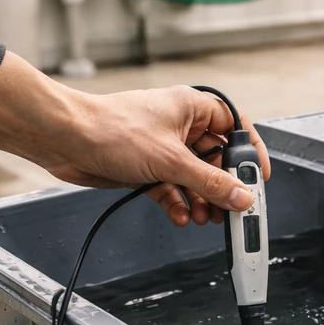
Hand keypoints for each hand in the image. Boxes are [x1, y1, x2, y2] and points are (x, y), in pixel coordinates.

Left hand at [0, 52, 271, 226]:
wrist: (65, 140)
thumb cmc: (110, 129)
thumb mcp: (171, 161)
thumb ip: (211, 182)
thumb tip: (242, 196)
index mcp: (192, 108)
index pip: (235, 127)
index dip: (250, 152)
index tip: (258, 178)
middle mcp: (180, 126)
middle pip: (216, 158)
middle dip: (222, 186)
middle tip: (231, 208)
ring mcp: (163, 148)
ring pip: (194, 177)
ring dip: (201, 199)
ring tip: (204, 216)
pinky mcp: (146, 168)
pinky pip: (172, 188)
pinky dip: (178, 202)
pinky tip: (180, 214)